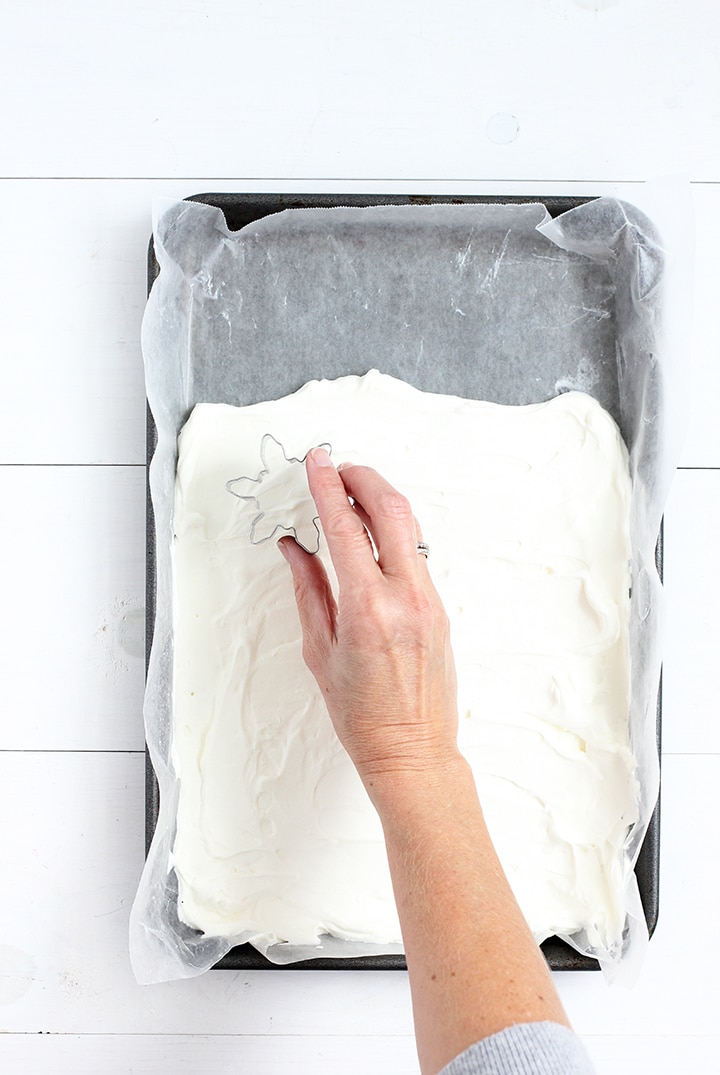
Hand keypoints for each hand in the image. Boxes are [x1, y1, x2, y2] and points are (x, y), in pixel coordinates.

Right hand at [278, 448, 459, 803]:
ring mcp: (429, 602)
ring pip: (410, 528)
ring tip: (352, 494)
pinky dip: (393, 533)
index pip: (346, 528)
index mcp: (367, 610)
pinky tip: (373, 535)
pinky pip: (417, 555)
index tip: (317, 461)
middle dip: (363, 479)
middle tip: (339, 468)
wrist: (413, 752)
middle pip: (391, 510)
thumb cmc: (360, 716)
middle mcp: (405, 598)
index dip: (328, 487)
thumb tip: (295, 546)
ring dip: (381, 501)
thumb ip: (308, 589)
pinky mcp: (441, 609)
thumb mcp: (319, 651)